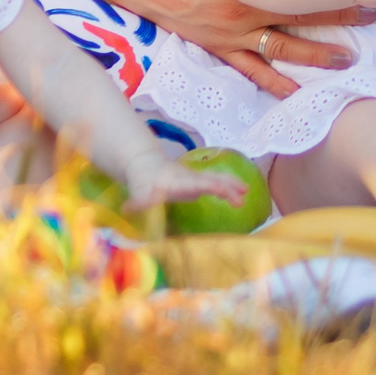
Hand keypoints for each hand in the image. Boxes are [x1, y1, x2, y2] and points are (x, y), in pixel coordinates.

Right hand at [99, 0, 370, 96]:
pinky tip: (293, 92)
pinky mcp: (217, 45)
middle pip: (301, 19)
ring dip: (316, 56)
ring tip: (347, 60)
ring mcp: (231, 33)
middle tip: (375, 17)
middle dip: (340, 19)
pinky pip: (249, 68)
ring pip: (282, 49)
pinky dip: (272, 81)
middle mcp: (244, 12)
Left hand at [123, 152, 250, 211]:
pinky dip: (230, 187)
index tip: (218, 190)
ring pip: (217, 178)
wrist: (145, 166)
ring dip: (232, 185)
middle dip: (225, 186)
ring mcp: (196, 178)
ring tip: (246, 192)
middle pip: (210, 179)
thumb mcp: (137, 193)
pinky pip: (217, 182)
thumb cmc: (142, 182)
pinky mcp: (199, 182)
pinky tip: (240, 194)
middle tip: (241, 196)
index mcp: (177, 181)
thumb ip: (136, 202)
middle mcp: (189, 177)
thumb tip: (129, 208)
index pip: (194, 183)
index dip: (206, 186)